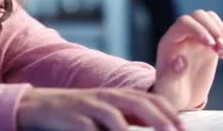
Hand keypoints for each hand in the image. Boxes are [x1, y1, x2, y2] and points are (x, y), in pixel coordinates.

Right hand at [17, 87, 183, 130]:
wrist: (38, 106)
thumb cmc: (78, 114)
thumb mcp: (105, 113)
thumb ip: (128, 119)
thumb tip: (158, 129)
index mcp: (118, 95)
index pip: (150, 98)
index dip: (169, 112)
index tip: (184, 128)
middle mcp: (106, 97)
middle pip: (138, 102)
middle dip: (159, 118)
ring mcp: (89, 106)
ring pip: (114, 116)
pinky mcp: (73, 118)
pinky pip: (89, 129)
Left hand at [152, 10, 222, 109]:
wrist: (179, 96)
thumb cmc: (169, 92)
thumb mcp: (167, 88)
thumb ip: (172, 75)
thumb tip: (181, 60)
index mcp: (170, 41)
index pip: (184, 22)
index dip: (199, 29)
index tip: (211, 45)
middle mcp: (184, 35)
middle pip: (200, 15)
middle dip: (214, 30)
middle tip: (220, 51)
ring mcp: (198, 38)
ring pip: (212, 18)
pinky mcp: (211, 44)